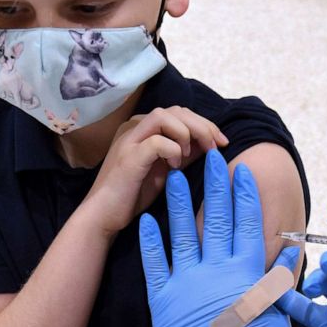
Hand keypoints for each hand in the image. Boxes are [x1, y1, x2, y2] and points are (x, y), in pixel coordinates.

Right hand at [86, 106, 227, 235]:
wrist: (104, 216)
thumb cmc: (135, 194)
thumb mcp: (167, 168)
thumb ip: (185, 152)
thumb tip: (211, 142)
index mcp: (143, 128)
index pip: (180, 113)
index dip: (205, 124)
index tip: (222, 142)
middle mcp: (134, 127)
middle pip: (176, 110)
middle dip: (202, 126)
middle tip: (216, 146)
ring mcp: (128, 140)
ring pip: (164, 116)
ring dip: (187, 133)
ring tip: (192, 154)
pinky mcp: (128, 156)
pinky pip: (157, 141)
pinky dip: (173, 151)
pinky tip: (175, 167)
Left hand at [139, 150, 292, 326]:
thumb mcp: (278, 318)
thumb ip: (277, 282)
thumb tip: (284, 253)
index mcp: (247, 273)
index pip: (247, 223)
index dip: (245, 195)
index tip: (242, 170)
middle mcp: (218, 271)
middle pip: (217, 219)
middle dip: (215, 185)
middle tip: (211, 157)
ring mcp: (188, 285)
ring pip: (183, 234)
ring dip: (180, 203)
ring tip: (176, 177)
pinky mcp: (164, 303)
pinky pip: (155, 266)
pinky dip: (151, 242)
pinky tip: (148, 220)